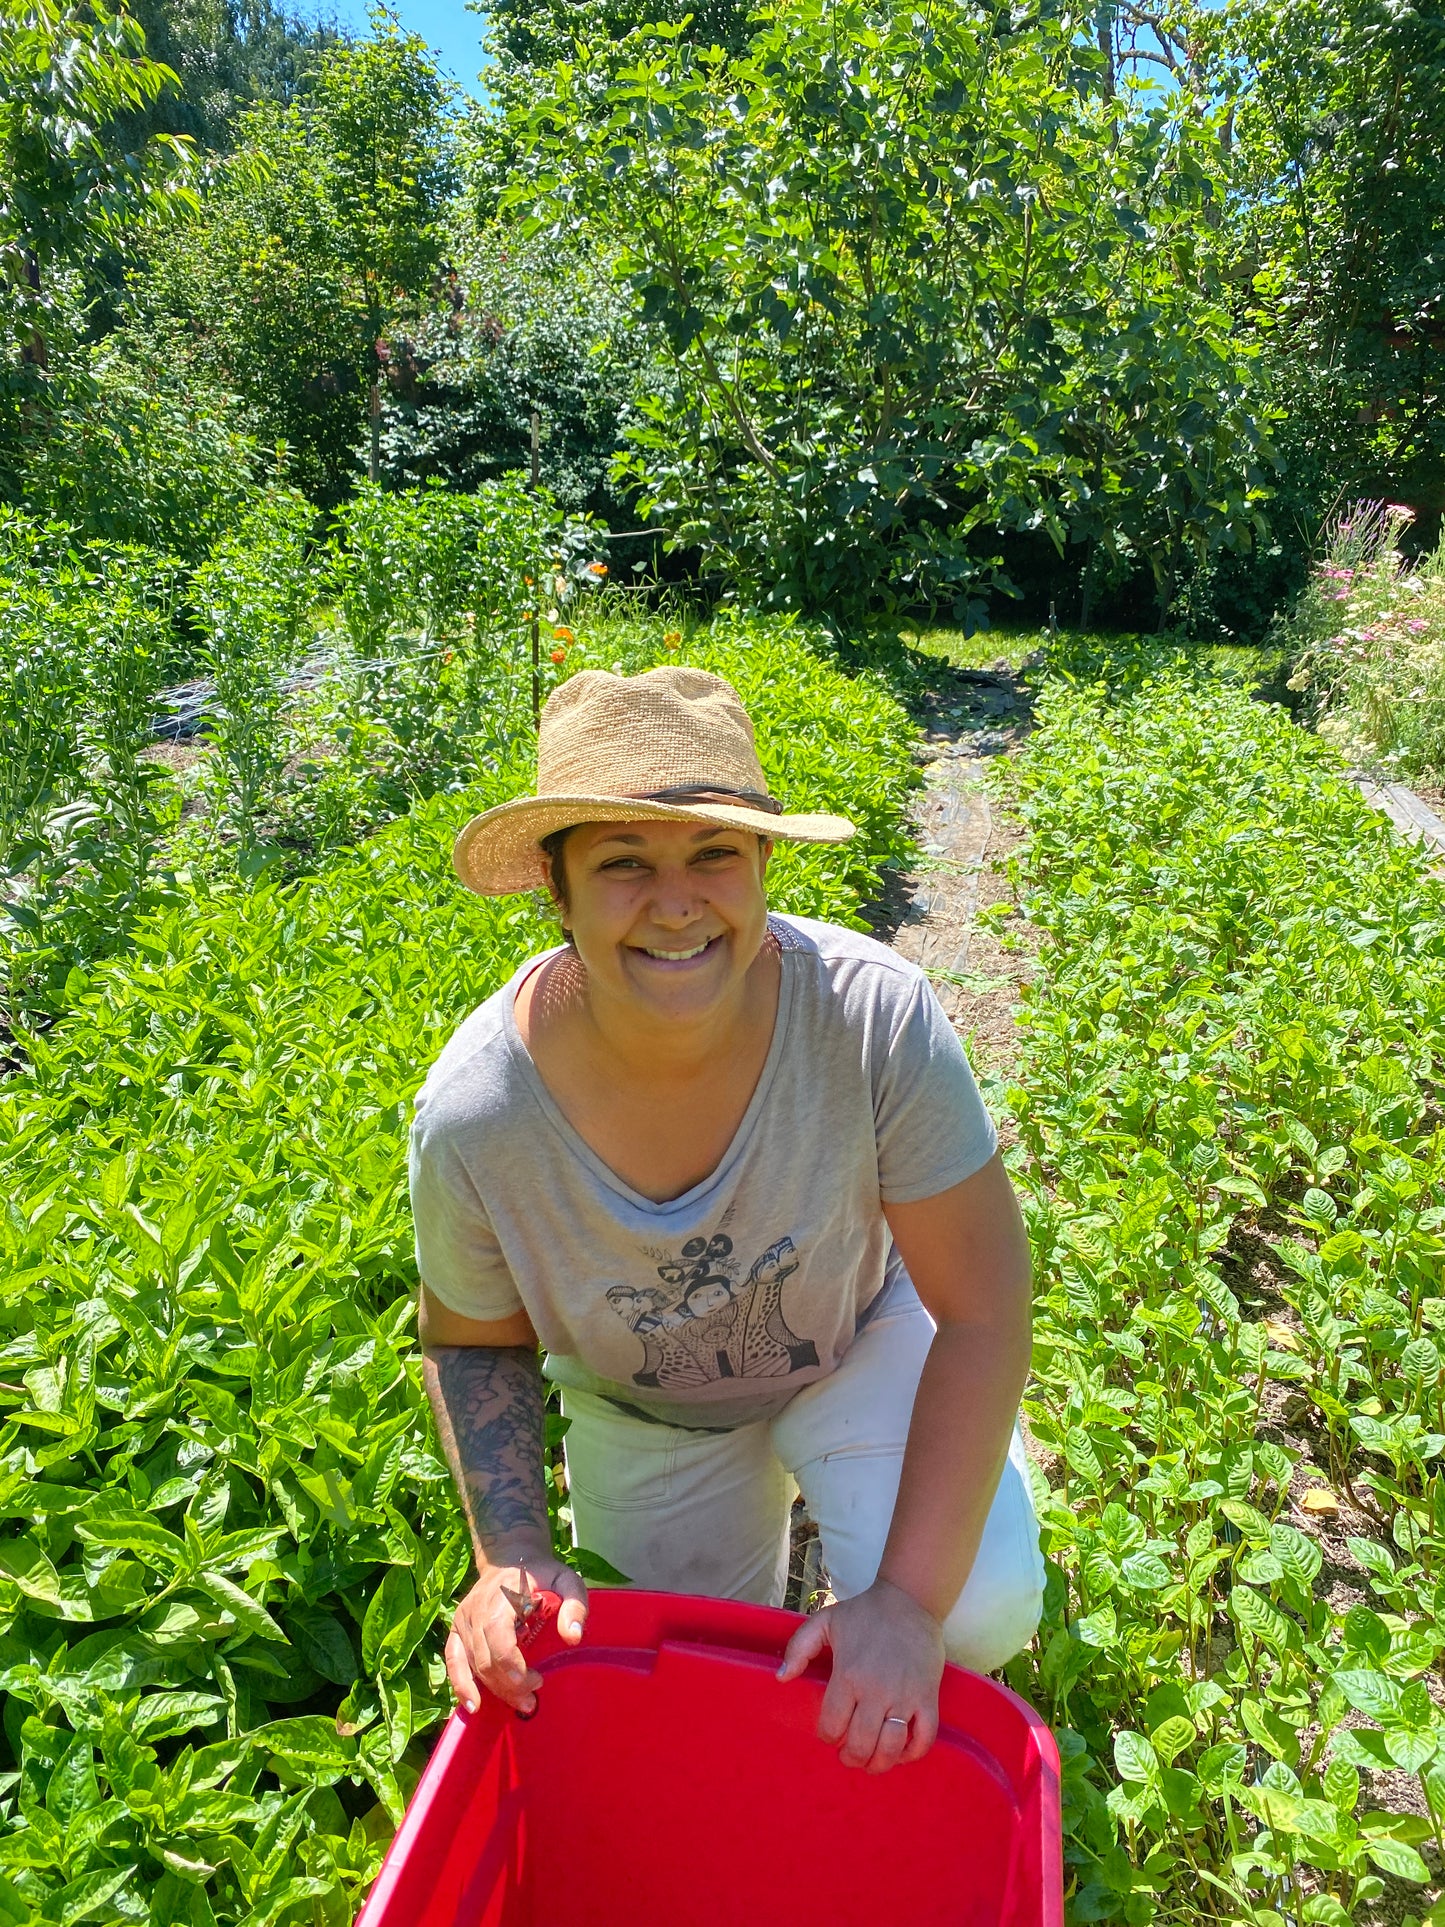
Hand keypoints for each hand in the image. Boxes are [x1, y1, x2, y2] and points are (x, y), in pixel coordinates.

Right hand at [444, 1542, 588, 1716]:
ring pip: (474, 1665)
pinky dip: (461, 1684)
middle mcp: (476, 1610)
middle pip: (487, 1659)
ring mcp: (463, 1620)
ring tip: (522, 1704)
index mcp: (501, 1597)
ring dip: (495, 1690)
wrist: (510, 1558)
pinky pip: (454, 1660)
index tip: (535, 1682)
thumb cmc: (542, 1573)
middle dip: (509, 1686)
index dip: (513, 1665)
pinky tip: (473, 1705)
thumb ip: (574, 1605)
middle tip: (534, 1700)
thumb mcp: (566, 1580)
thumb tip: (573, 1638)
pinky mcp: (457, 1629)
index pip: (498, 1637)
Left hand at [776, 1578, 943, 1772]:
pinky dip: (912, 1753)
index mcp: (848, 1675)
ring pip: (890, 1748)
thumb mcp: (824, 1621)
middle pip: (860, 1745)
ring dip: (879, 1763)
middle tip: (848, 1754)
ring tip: (871, 1761)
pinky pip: (924, 1738)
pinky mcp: (927, 1697)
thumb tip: (781, 1679)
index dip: (827, 1736)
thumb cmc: (865, 1613)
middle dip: (851, 1757)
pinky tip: (901, 1752)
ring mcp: (905, 1697)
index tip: (829, 1733)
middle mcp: (876, 1691)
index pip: (832, 1725)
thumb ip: (798, 1648)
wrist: (909, 1600)